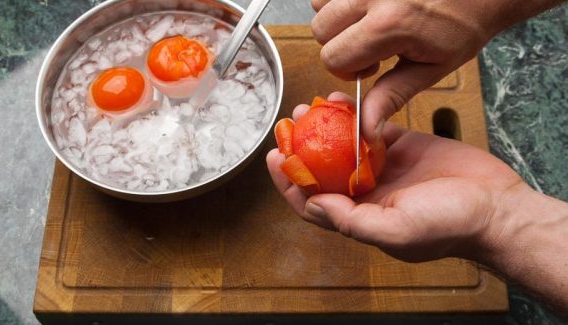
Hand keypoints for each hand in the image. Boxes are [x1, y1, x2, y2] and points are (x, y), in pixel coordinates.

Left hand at [266, 92, 523, 261]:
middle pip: (322, 169)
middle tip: (289, 126)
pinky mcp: (400, 146)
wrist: (496, 207)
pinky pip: (370, 128)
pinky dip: (354, 116)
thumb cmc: (449, 227)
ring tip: (308, 108)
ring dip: (324, 128)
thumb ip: (351, 221)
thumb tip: (313, 202)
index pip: (311, 201)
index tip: (276, 158)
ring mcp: (382, 168)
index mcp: (359, 217)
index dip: (289, 182)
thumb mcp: (395, 231)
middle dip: (301, 148)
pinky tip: (341, 103)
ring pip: (342, 146)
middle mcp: (365, 193)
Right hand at [310, 0, 563, 142]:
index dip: (348, 69)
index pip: (332, 57)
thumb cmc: (461, 26)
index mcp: (388, 25)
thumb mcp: (430, 69)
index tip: (373, 64)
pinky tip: (369, 5)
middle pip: (320, 29)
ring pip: (320, 3)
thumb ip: (391, 96)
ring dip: (338, 17)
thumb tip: (365, 129)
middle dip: (340, 43)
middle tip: (371, 42)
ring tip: (369, 20)